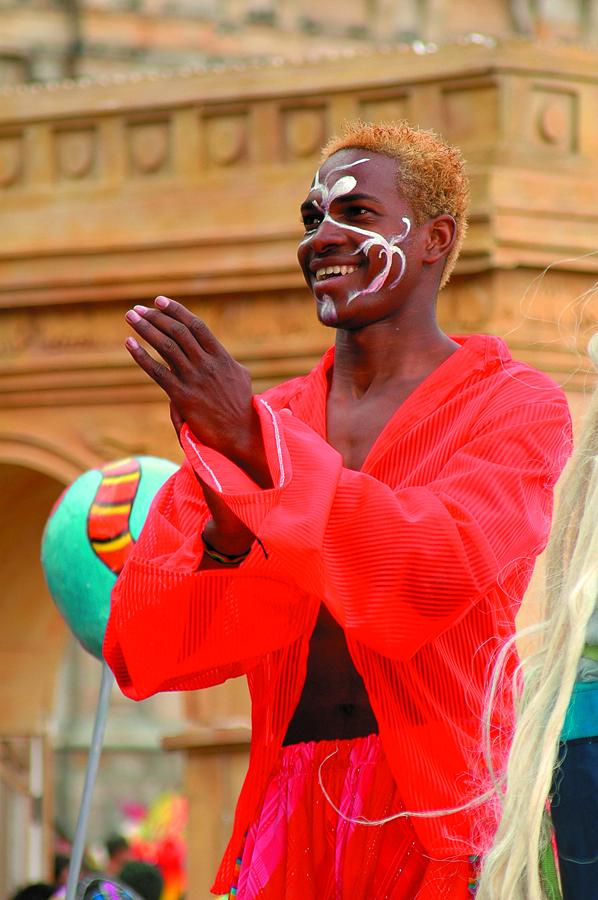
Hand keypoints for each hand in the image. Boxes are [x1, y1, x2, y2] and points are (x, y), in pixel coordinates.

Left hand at [125, 296, 269, 485]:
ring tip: (131, 316)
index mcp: (221, 357)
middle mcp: (206, 364)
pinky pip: (157, 371)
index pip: (196, 326)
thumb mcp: (240, 377)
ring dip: (146, 328)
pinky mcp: (182, 396)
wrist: (241, 433)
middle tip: (138, 308)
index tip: (159, 301)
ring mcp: (194, 379)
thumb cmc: (242, 407)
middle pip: (177, 331)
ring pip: (166, 346)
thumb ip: (225, 362)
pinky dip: (141, 355)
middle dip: (155, 316)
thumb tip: (216, 354)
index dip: (176, 310)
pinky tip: (129, 343)